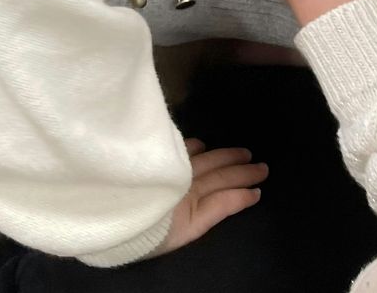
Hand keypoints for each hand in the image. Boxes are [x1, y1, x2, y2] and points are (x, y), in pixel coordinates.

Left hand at [152, 140, 266, 255]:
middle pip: (220, 176)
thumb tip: (241, 193)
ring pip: (206, 162)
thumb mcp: (186, 229)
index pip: (225, 199)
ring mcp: (174, 176)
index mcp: (193, 210)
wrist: (114, 218)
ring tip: (243, 153)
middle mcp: (186, 188)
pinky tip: (201, 144)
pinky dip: (193, 147)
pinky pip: (181, 152)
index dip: (242, 193)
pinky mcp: (161, 166)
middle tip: (262, 166)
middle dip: (242, 171)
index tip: (259, 189)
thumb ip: (214, 208)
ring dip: (226, 156)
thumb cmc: (146, 232)